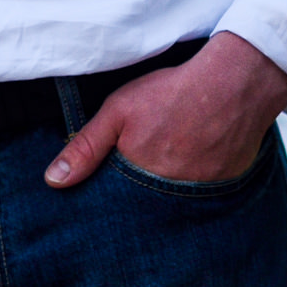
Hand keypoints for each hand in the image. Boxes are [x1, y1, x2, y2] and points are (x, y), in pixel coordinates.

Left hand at [45, 31, 286, 187]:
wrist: (233, 85)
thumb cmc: (171, 94)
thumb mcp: (118, 112)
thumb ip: (86, 147)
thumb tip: (54, 181)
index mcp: (140, 177)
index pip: (116, 200)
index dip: (111, 188)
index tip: (110, 175)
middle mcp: (172, 194)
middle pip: (146, 202)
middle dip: (139, 189)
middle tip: (149, 154)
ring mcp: (202, 193)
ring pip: (175, 198)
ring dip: (168, 184)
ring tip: (172, 153)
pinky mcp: (227, 187)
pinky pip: (204, 193)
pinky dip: (196, 180)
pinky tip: (195, 155)